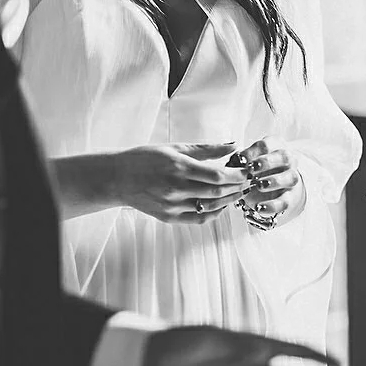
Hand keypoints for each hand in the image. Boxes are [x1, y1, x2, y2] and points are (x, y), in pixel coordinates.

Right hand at [113, 143, 249, 223]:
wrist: (117, 178)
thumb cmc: (145, 158)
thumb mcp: (175, 147)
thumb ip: (206, 149)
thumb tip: (233, 146)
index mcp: (178, 167)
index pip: (217, 175)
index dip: (236, 175)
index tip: (247, 171)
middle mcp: (176, 188)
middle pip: (216, 192)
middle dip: (236, 188)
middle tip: (247, 182)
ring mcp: (172, 206)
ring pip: (210, 207)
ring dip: (228, 201)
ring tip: (237, 193)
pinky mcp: (168, 217)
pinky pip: (198, 219)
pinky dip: (214, 213)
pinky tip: (221, 205)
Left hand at [232, 137, 307, 228]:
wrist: (272, 186)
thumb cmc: (255, 169)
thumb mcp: (246, 161)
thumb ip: (239, 161)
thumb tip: (231, 164)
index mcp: (275, 146)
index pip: (266, 145)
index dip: (253, 151)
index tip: (241, 159)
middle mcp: (287, 161)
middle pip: (284, 157)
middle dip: (267, 162)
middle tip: (251, 168)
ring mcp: (290, 179)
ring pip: (290, 178)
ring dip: (274, 181)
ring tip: (259, 185)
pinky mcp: (290, 197)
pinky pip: (285, 202)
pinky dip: (272, 205)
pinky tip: (259, 207)